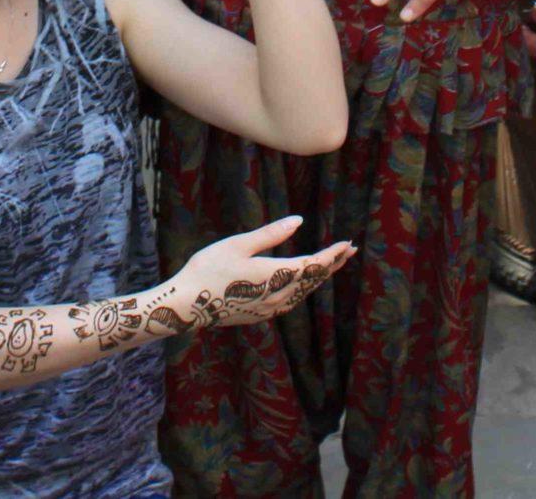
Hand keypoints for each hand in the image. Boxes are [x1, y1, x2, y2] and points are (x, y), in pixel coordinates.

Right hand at [162, 215, 354, 330]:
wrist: (187, 305)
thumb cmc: (209, 269)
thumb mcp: (238, 245)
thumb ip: (271, 234)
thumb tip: (298, 220)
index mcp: (274, 275)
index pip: (313, 265)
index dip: (332, 254)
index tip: (347, 244)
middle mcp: (278, 295)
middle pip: (313, 280)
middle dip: (332, 264)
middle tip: (349, 250)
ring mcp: (270, 308)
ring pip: (304, 292)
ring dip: (319, 276)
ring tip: (332, 264)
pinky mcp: (261, 314)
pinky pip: (291, 300)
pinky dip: (304, 288)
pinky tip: (303, 284)